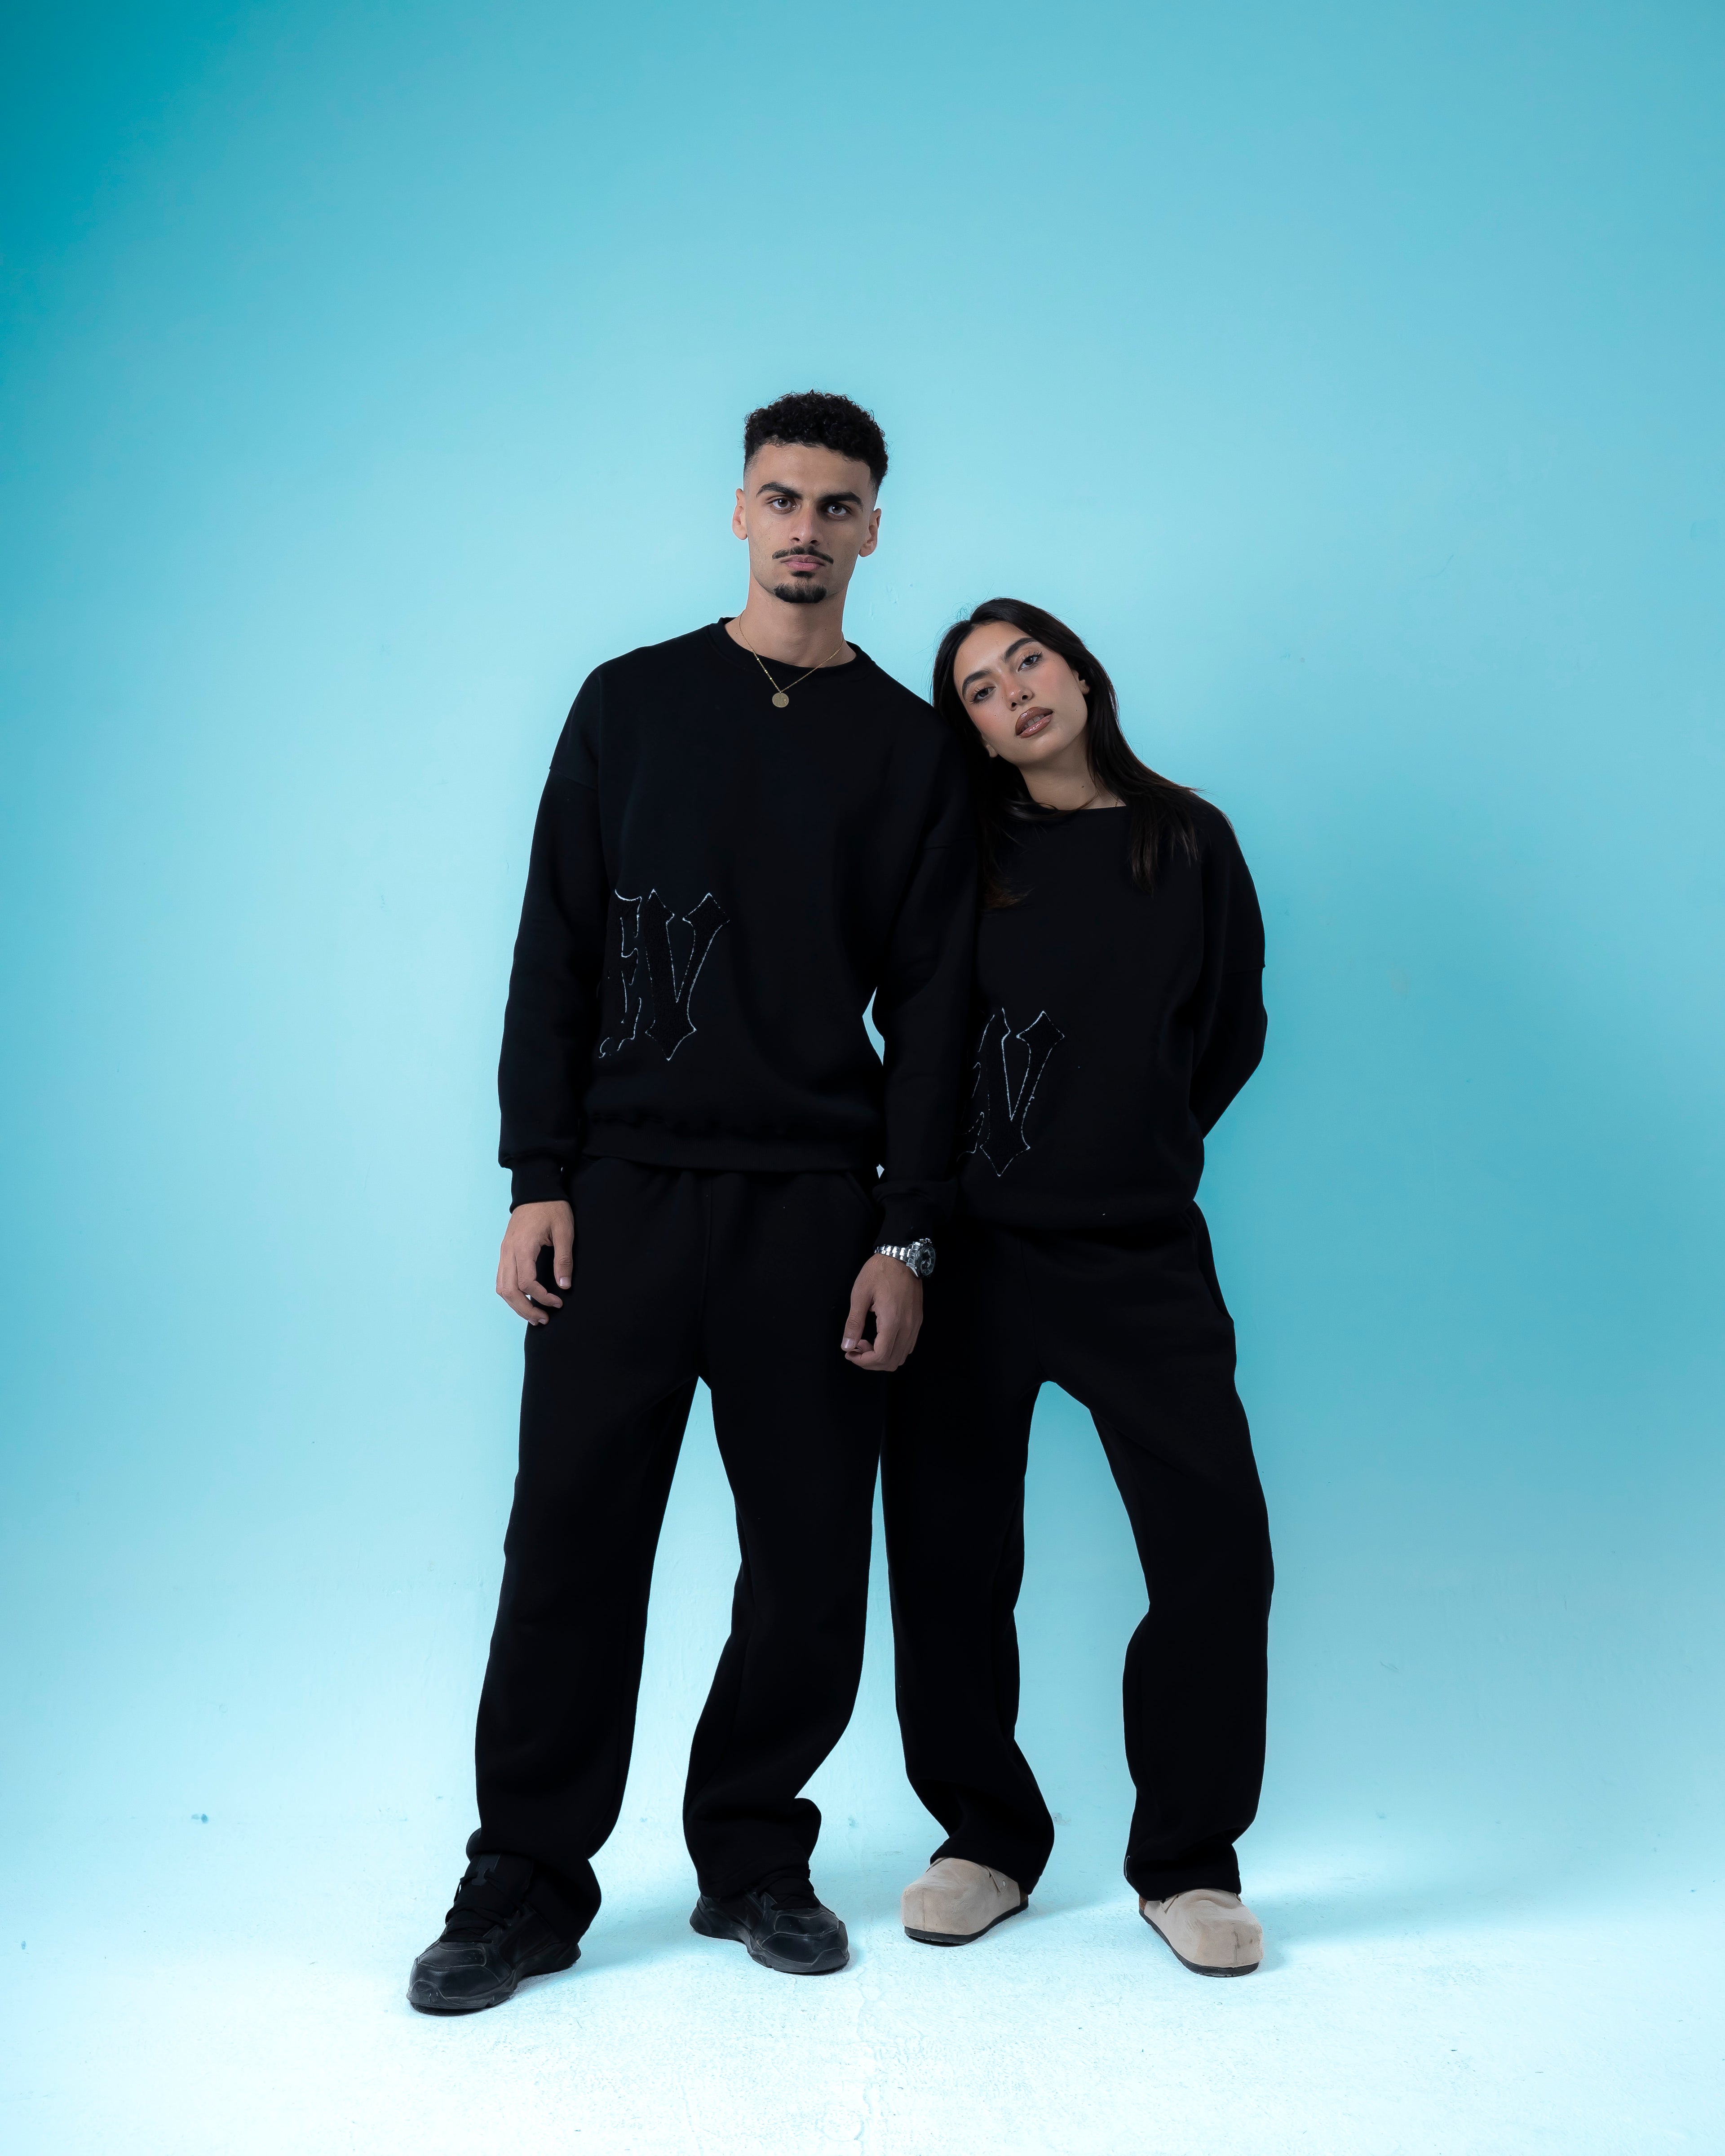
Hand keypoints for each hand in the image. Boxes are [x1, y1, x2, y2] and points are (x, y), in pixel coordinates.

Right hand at [496, 1200, 573, 1325]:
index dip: (542, 1298)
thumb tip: (564, 1286)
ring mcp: (504, 1251)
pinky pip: (502, 1278)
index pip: (527, 1284)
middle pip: (508, 1291)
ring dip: (516, 1304)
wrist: (535, 1189)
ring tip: (534, 1315)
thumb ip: (564, 1259)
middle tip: (544, 1320)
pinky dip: (511, 1293)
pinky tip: (525, 1299)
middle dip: (525, 1309)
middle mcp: (508, 1252)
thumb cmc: (552, 1208)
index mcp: (523, 1247)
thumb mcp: (564, 1231)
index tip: (559, 1303)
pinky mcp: (505, 1251)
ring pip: (501, 1287)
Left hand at [840, 1254, 923, 1371]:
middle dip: (871, 1362)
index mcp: (892, 1321)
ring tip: (867, 1342)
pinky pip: (907, 1346)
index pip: (881, 1356)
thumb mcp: (860, 1294)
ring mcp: (915, 1324)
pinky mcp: (917, 1320)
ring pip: (901, 1356)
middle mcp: (907, 1326)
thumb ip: (854, 1323)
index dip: (863, 1361)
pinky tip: (880, 1337)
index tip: (850, 1352)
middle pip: (892, 1362)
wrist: (903, 1255)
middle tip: (856, 1347)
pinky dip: (893, 1350)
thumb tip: (847, 1345)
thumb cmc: (880, 1271)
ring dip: (882, 1357)